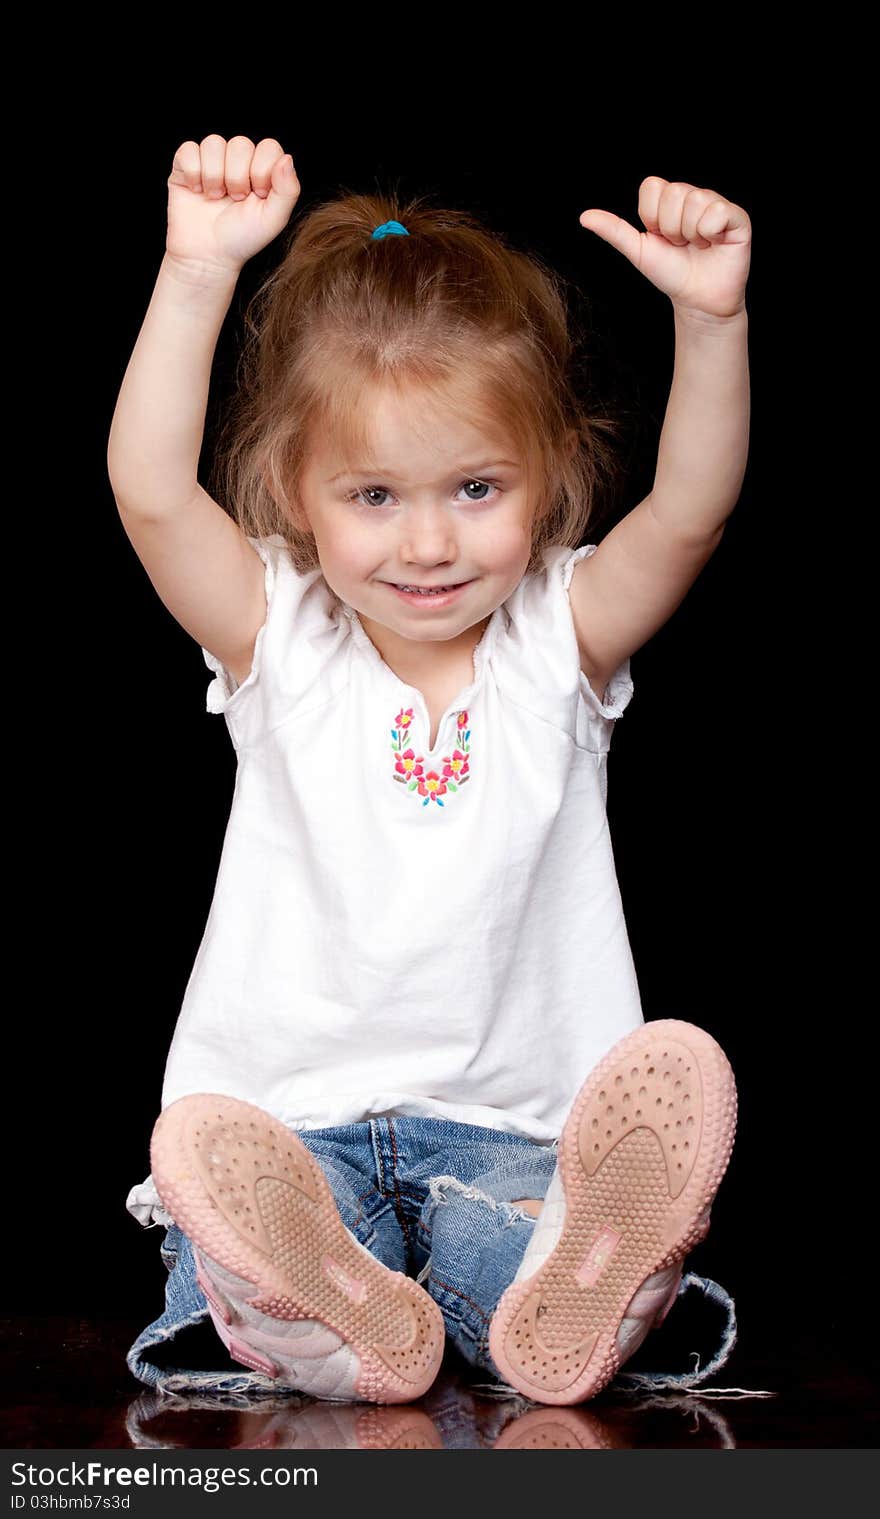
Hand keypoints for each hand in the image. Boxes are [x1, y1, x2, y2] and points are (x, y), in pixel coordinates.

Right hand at [166, 135, 300, 275]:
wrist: (208, 255)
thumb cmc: (242, 238)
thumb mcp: (273, 219)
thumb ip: (288, 190)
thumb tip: (287, 158)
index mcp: (261, 169)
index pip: (268, 147)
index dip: (262, 170)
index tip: (258, 196)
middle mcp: (237, 161)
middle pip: (240, 144)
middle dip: (237, 177)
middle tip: (235, 200)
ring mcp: (211, 161)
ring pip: (213, 143)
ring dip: (214, 176)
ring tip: (215, 198)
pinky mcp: (185, 165)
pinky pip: (188, 149)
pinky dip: (193, 172)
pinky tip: (197, 191)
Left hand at [579, 177, 750, 320]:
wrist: (697, 301)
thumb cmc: (672, 274)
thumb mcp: (639, 252)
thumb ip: (615, 231)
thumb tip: (585, 217)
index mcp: (670, 200)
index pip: (652, 186)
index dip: (652, 216)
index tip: (660, 237)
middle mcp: (694, 196)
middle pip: (674, 193)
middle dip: (671, 228)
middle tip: (681, 244)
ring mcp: (716, 205)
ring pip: (695, 202)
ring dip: (691, 233)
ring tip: (698, 246)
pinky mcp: (737, 217)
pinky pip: (717, 210)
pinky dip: (710, 232)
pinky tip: (714, 243)